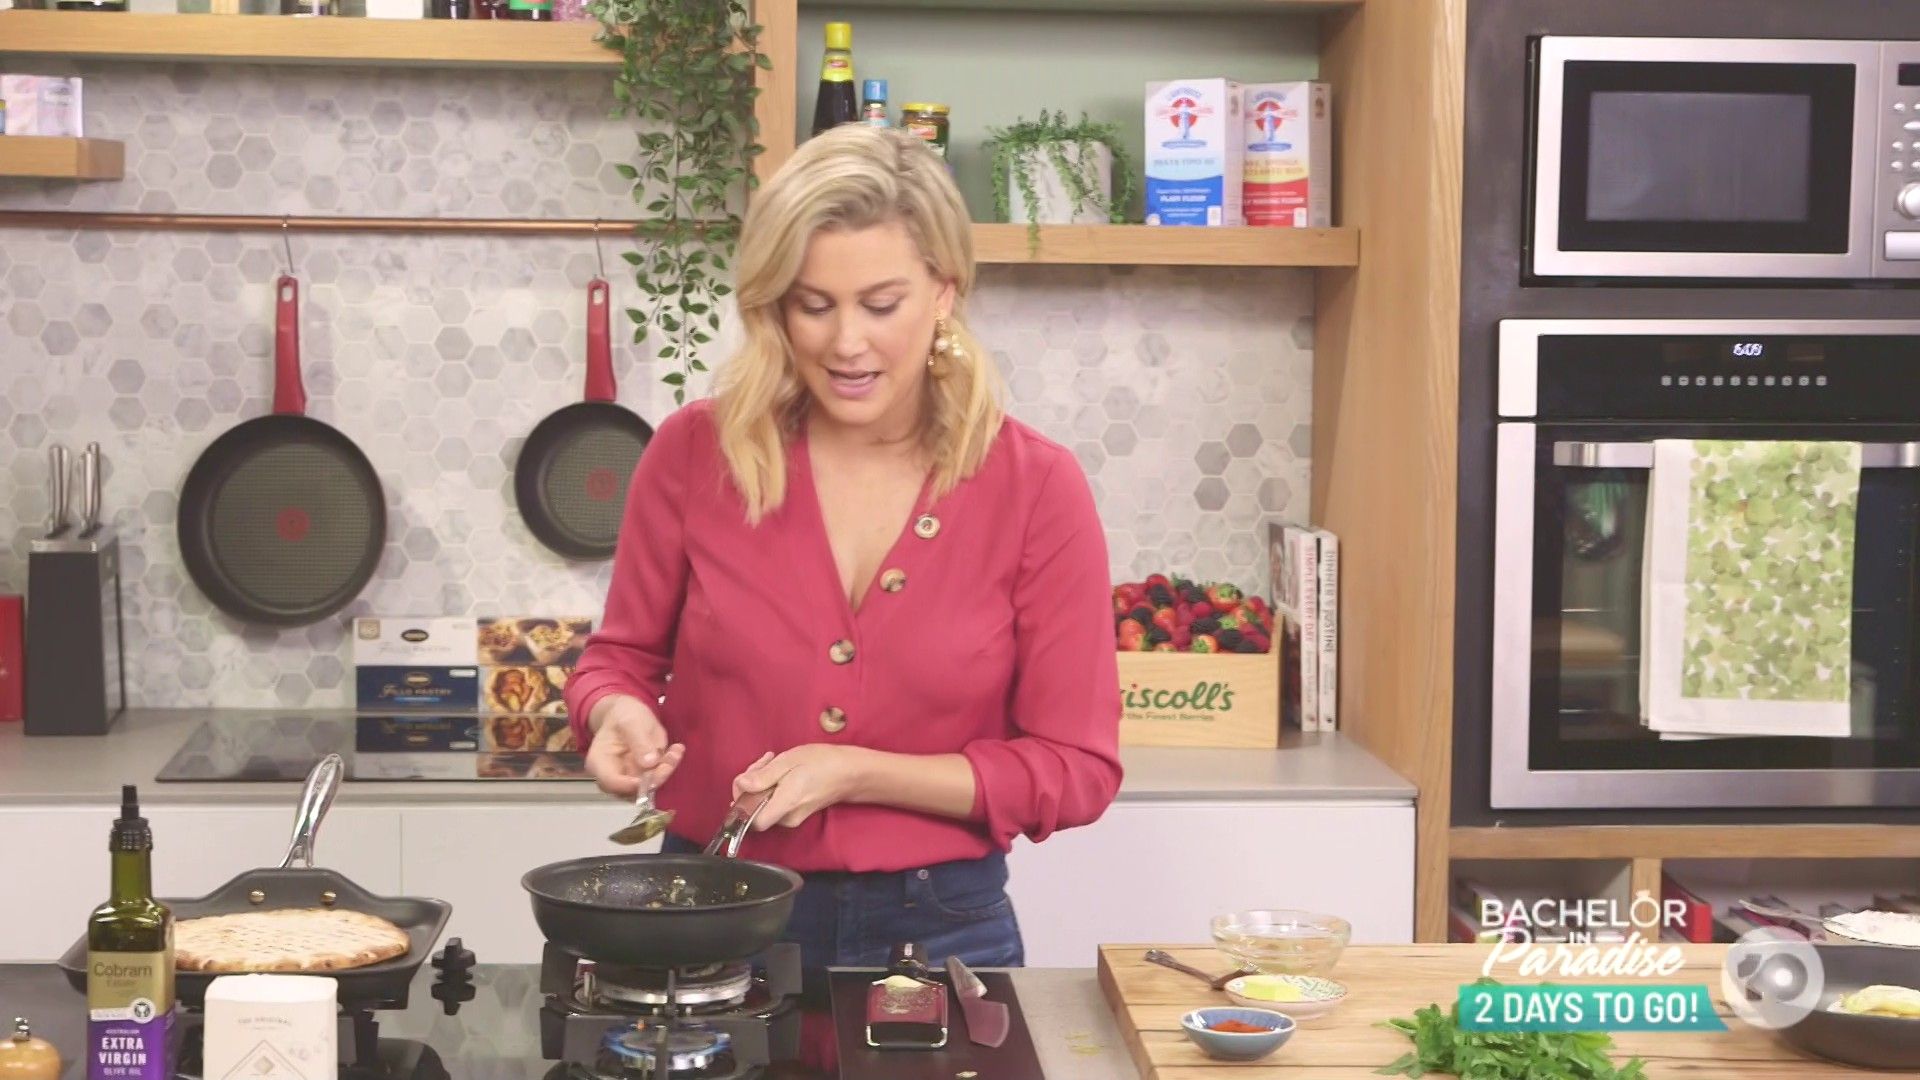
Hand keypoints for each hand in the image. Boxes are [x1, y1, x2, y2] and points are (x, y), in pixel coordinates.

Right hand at [584, 695, 684, 798]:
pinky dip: (670, 765)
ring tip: (675, 751)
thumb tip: (650, 763)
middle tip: (670, 759)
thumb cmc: (623, 715)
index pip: (610, 782)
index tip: (649, 777)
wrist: (630, 712)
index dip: (629, 785)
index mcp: (600, 762)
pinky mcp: (646, 775)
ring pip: (649, 786)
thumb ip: (638, 741)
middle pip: (632, 789)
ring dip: (666, 771)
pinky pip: (659, 776)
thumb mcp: (630, 722)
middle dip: (654, 778)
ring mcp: (630, 777)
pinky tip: (677, 749)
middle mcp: (614, 775)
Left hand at [731, 745, 869, 830]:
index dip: (741, 804)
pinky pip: (774, 802)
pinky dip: (771, 785)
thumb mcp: (790, 761)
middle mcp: (787, 818)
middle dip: (751, 783)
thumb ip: (763, 776)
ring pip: (763, 803)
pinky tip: (779, 768)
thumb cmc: (822, 763)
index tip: (747, 781)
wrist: (850, 772)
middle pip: (755, 809)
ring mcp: (792, 817)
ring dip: (761, 781)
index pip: (752, 822)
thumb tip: (741, 786)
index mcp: (785, 805)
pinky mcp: (795, 812)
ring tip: (772, 760)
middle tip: (764, 761)